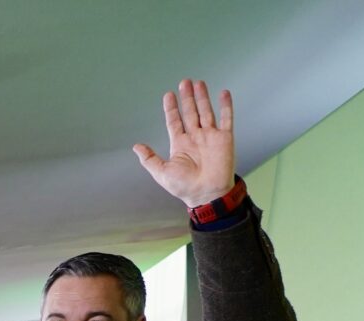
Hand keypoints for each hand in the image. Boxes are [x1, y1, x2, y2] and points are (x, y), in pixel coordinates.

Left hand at [133, 79, 234, 206]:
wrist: (207, 194)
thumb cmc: (184, 187)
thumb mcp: (162, 173)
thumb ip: (150, 159)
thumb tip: (136, 147)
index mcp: (180, 144)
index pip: (175, 122)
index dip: (171, 109)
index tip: (168, 95)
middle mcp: (195, 137)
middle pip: (190, 113)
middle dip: (187, 98)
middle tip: (184, 82)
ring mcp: (210, 136)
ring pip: (206, 111)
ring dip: (202, 98)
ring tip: (198, 83)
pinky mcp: (225, 138)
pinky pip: (226, 118)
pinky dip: (226, 106)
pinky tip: (223, 93)